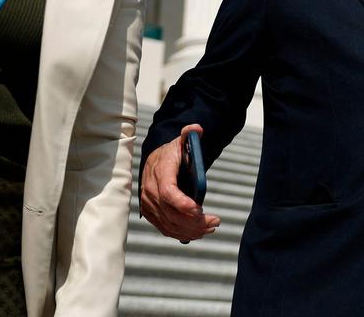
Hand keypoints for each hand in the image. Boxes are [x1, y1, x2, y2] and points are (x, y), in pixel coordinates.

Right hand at [140, 123, 220, 242]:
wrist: (155, 161)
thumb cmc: (171, 154)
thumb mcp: (181, 141)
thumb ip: (189, 135)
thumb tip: (196, 129)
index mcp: (160, 172)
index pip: (168, 192)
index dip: (183, 203)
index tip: (199, 210)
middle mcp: (150, 191)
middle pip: (171, 213)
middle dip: (194, 221)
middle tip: (214, 222)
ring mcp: (149, 204)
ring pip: (169, 224)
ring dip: (191, 230)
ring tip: (210, 228)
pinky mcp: (151, 214)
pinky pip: (165, 228)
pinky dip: (182, 234)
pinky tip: (197, 233)